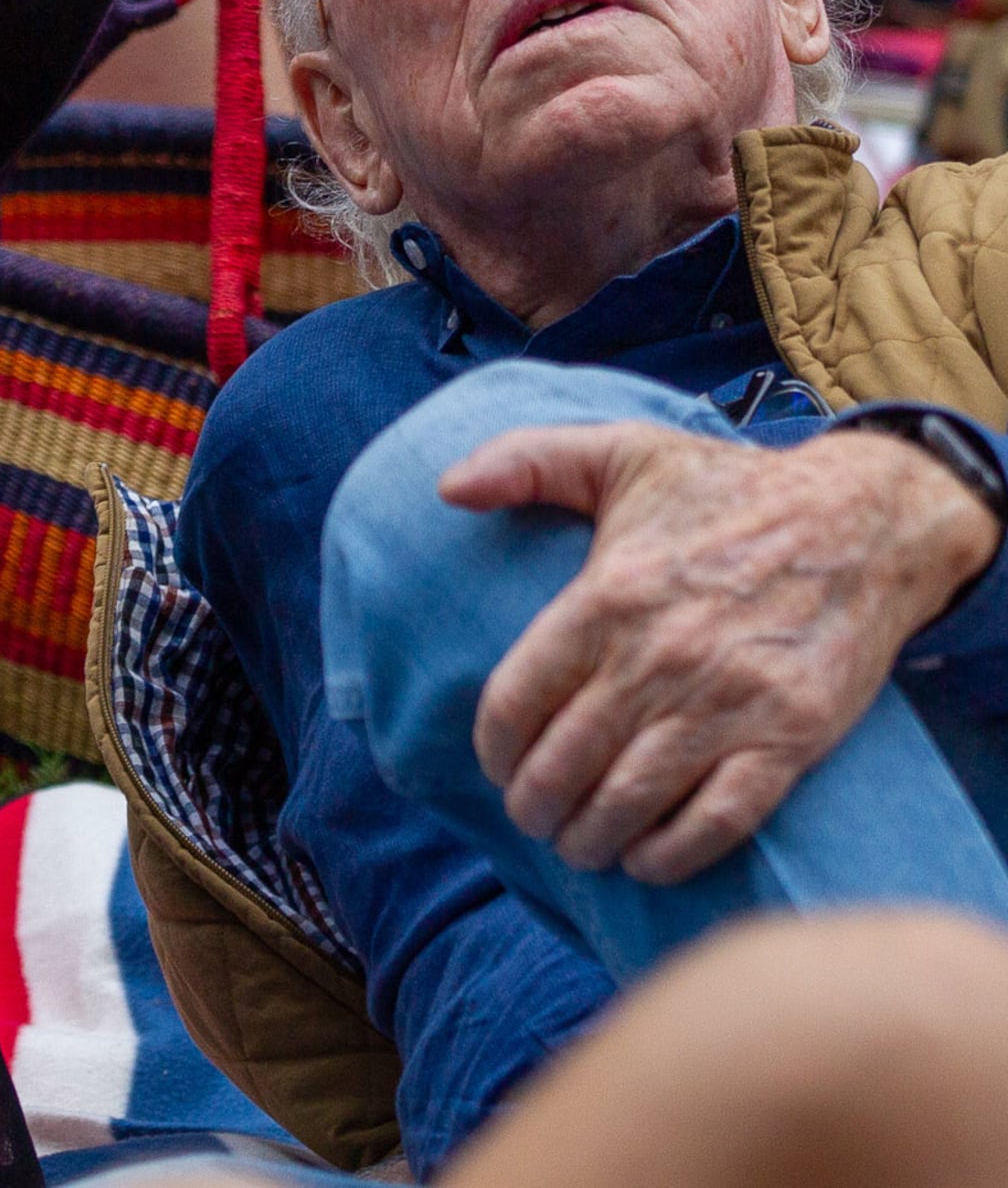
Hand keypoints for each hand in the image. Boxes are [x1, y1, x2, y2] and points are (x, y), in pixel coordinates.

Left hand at [445, 419, 1003, 881]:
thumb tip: (446, 488)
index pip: (518, 699)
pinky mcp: (790, 737)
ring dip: (593, 837)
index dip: (495, 748)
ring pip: (632, 798)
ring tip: (580, 846)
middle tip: (532, 818)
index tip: (495, 767)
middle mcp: (658, 658)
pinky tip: (648, 861)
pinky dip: (675, 852)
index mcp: (607, 597)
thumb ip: (523, 460)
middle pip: (566, 762)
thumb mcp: (619, 450)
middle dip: (536, 805)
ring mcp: (727, 702)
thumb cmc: (729, 488)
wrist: (865, 521)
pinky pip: (720, 817)